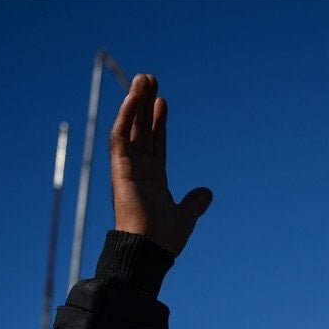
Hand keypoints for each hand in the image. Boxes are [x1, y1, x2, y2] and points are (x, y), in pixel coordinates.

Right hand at [110, 74, 212, 255]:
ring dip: (135, 102)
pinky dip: (125, 116)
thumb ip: (194, 203)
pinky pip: (120, 137)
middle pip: (141, 129)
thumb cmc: (164, 239)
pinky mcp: (120, 169)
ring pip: (130, 128)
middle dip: (145, 104)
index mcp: (152, 179)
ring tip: (144, 78)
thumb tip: (208, 193)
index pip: (155, 143)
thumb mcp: (185, 216)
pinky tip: (133, 97)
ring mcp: (127, 168)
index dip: (158, 122)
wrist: (150, 250)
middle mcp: (138, 170)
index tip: (162, 101)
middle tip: (150, 78)